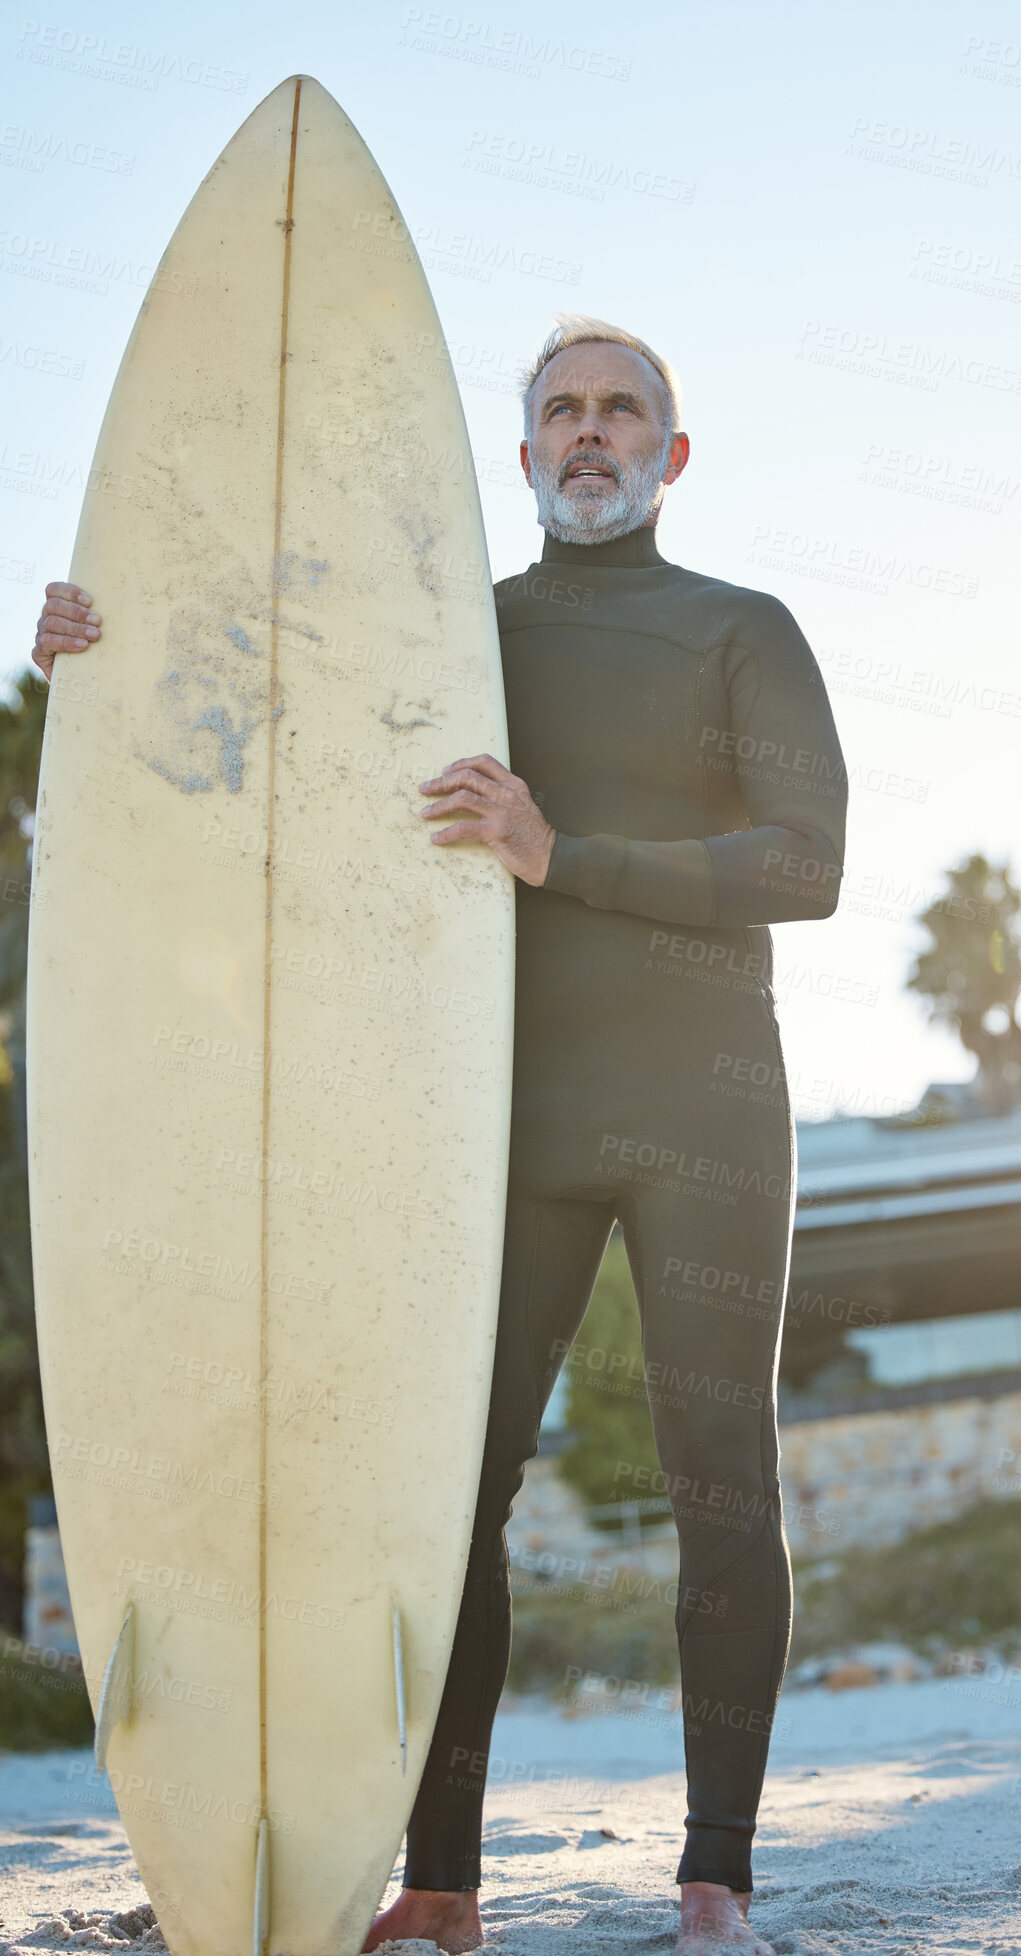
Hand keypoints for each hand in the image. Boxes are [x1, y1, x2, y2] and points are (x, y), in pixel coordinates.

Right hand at [32, 582, 101, 682]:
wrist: (81, 681)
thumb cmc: (94, 651)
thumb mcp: (95, 629)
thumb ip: (98, 616)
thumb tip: (123, 606)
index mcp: (56, 608)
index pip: (53, 589)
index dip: (69, 591)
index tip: (90, 600)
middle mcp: (45, 619)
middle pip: (53, 605)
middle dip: (77, 612)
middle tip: (97, 621)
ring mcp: (40, 635)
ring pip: (51, 623)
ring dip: (75, 627)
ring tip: (95, 635)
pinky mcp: (38, 653)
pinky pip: (47, 642)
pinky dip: (66, 642)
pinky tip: (82, 646)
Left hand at [419, 752, 555, 886]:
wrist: (550, 857)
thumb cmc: (533, 836)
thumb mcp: (523, 806)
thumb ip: (503, 796)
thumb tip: (474, 794)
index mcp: (514, 785)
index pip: (484, 762)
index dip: (461, 763)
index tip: (445, 771)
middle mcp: (507, 794)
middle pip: (467, 777)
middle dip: (441, 782)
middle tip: (425, 790)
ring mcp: (502, 811)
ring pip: (462, 798)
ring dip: (438, 806)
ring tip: (426, 813)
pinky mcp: (497, 831)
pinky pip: (463, 827)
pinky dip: (445, 833)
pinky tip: (437, 838)